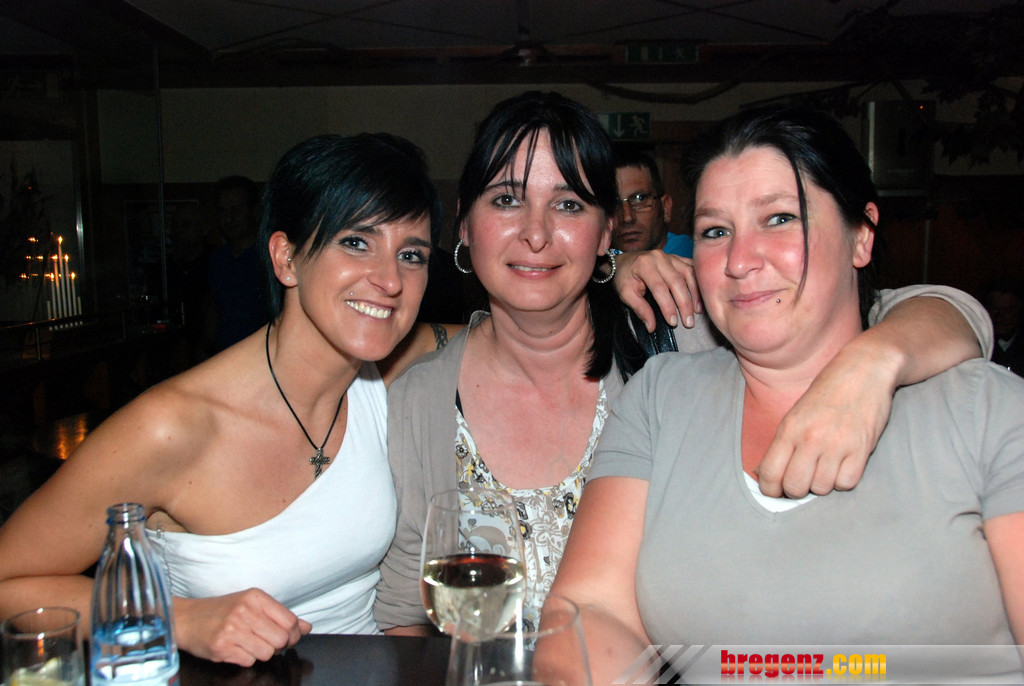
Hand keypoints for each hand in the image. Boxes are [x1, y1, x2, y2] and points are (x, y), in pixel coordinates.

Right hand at [174, 589, 311, 665]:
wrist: (186, 619)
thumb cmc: (222, 611)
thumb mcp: (252, 604)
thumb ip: (280, 615)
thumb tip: (306, 627)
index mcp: (255, 597)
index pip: (290, 621)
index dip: (294, 634)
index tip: (288, 637)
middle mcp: (244, 611)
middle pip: (281, 640)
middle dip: (278, 646)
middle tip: (267, 641)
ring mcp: (231, 630)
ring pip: (267, 653)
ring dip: (261, 652)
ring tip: (249, 643)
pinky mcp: (221, 647)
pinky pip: (249, 661)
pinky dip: (246, 658)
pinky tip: (236, 648)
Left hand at [612, 251, 700, 332]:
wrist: (624, 261)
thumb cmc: (624, 277)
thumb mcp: (626, 294)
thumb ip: (640, 309)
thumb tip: (652, 326)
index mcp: (644, 265)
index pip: (659, 288)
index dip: (668, 307)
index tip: (673, 322)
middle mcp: (659, 258)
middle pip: (677, 282)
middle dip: (684, 304)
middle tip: (688, 322)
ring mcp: (670, 256)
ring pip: (689, 274)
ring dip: (695, 294)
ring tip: (697, 311)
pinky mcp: (677, 257)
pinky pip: (692, 268)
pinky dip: (698, 282)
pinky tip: (701, 295)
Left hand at [756, 340, 896, 497]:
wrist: (864, 369)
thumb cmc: (827, 392)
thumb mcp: (796, 413)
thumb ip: (783, 443)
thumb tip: (766, 474)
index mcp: (789, 428)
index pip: (770, 473)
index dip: (770, 489)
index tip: (775, 491)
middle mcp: (811, 438)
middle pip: (794, 487)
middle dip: (795, 489)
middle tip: (802, 481)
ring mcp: (837, 445)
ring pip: (821, 488)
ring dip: (821, 483)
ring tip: (825, 467)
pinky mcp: (862, 449)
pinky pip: (847, 483)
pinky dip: (843, 480)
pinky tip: (842, 465)